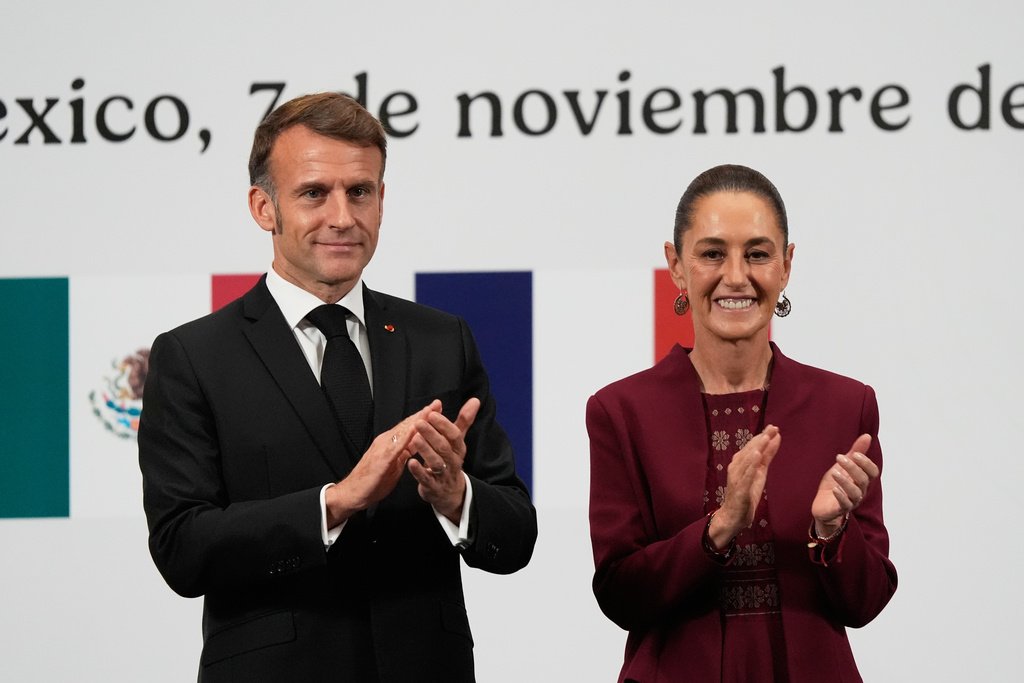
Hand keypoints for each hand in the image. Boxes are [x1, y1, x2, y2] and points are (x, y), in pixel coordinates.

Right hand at [325, 403, 440, 525]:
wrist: (352, 493)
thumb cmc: (372, 481)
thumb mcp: (394, 465)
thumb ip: (403, 453)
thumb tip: (415, 446)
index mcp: (390, 443)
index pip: (409, 427)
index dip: (423, 417)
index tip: (436, 409)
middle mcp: (386, 441)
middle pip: (407, 424)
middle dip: (423, 414)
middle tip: (437, 404)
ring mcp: (383, 447)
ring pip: (403, 430)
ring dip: (417, 420)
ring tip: (430, 411)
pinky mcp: (381, 458)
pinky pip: (396, 445)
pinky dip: (406, 436)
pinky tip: (416, 431)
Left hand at [407, 397, 479, 523]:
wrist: (450, 493)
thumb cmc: (451, 460)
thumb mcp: (457, 442)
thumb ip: (464, 421)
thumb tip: (475, 399)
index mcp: (458, 449)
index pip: (455, 435)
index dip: (444, 425)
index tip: (432, 413)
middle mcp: (453, 462)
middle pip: (444, 448)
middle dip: (432, 434)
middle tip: (419, 423)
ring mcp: (443, 476)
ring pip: (436, 463)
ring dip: (426, 451)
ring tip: (415, 438)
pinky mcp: (433, 487)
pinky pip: (426, 480)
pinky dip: (418, 471)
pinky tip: (410, 462)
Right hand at [708, 425, 780, 549]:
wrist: (733, 516)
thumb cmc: (746, 493)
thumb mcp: (760, 473)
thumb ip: (767, 456)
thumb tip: (775, 439)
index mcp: (742, 463)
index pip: (752, 447)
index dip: (762, 437)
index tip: (773, 427)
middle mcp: (737, 468)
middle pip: (750, 451)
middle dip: (761, 439)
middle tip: (772, 428)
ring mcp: (737, 478)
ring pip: (747, 461)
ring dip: (756, 448)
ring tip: (765, 438)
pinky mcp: (740, 489)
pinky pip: (746, 476)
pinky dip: (751, 466)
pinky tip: (756, 457)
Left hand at [811, 434, 878, 536]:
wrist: (822, 504)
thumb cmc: (835, 484)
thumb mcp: (843, 466)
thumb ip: (855, 452)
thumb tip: (867, 436)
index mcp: (861, 479)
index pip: (872, 472)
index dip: (866, 463)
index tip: (855, 454)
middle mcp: (860, 490)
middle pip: (863, 480)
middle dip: (853, 468)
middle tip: (839, 458)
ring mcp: (851, 501)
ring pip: (855, 493)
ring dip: (845, 481)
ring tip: (834, 472)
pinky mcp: (840, 509)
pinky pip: (844, 504)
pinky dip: (841, 496)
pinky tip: (835, 489)